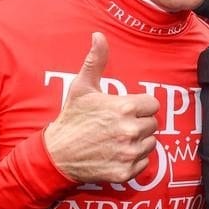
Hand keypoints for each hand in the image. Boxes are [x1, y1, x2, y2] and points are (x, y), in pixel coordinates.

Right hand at [44, 32, 159, 183]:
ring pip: (150, 143)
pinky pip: (144, 162)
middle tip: (118, 125)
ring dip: (138, 141)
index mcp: (125, 108)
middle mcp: (130, 130)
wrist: (56, 155)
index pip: (153, 104)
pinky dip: (134, 160)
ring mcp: (128, 153)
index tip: (125, 110)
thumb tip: (98, 36)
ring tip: (117, 139)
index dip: (140, 106)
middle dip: (139, 123)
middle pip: (153, 124)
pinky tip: (116, 153)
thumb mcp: (82, 87)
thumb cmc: (72, 118)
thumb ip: (95, 61)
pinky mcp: (126, 172)